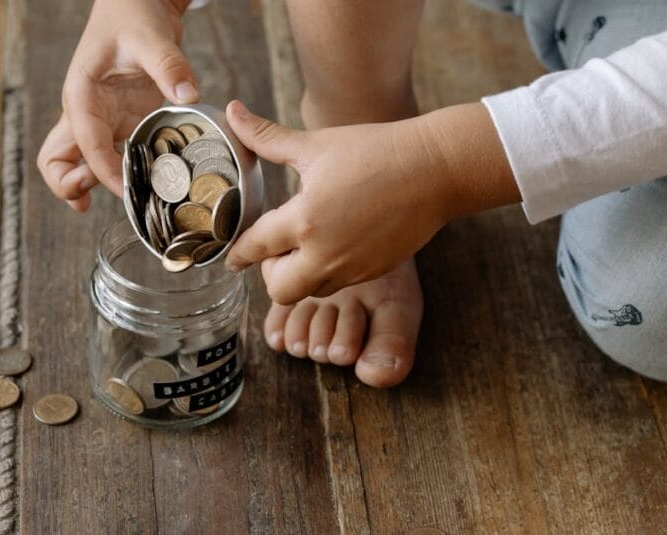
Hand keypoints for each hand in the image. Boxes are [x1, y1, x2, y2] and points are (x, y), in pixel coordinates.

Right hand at [37, 0, 197, 211]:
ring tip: (127, 203)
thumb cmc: (134, 13)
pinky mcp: (121, 123)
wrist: (138, 2)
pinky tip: (147, 188)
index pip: (85, 145)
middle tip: (101, 200)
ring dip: (93, 187)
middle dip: (70, 186)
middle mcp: (85, 113)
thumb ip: (169, 65)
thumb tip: (187, 94)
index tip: (129, 190)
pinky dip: (122, 176)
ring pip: (80, 165)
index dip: (103, 173)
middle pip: (57, 162)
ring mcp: (102, 121)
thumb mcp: (152, 36)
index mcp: (81, 95)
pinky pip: (113, 158)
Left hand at [224, 101, 457, 304]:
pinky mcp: (374, 271)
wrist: (436, 169)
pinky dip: (328, 271)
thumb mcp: (316, 144)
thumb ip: (267, 137)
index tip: (232, 257)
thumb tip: (231, 111)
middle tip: (278, 248)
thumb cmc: (376, 150)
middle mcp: (325, 253)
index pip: (256, 248)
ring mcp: (352, 267)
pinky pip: (339, 284)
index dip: (238, 253)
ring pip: (310, 291)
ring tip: (309, 241)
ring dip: (301, 274)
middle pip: (279, 289)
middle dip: (271, 273)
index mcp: (305, 219)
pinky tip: (336, 241)